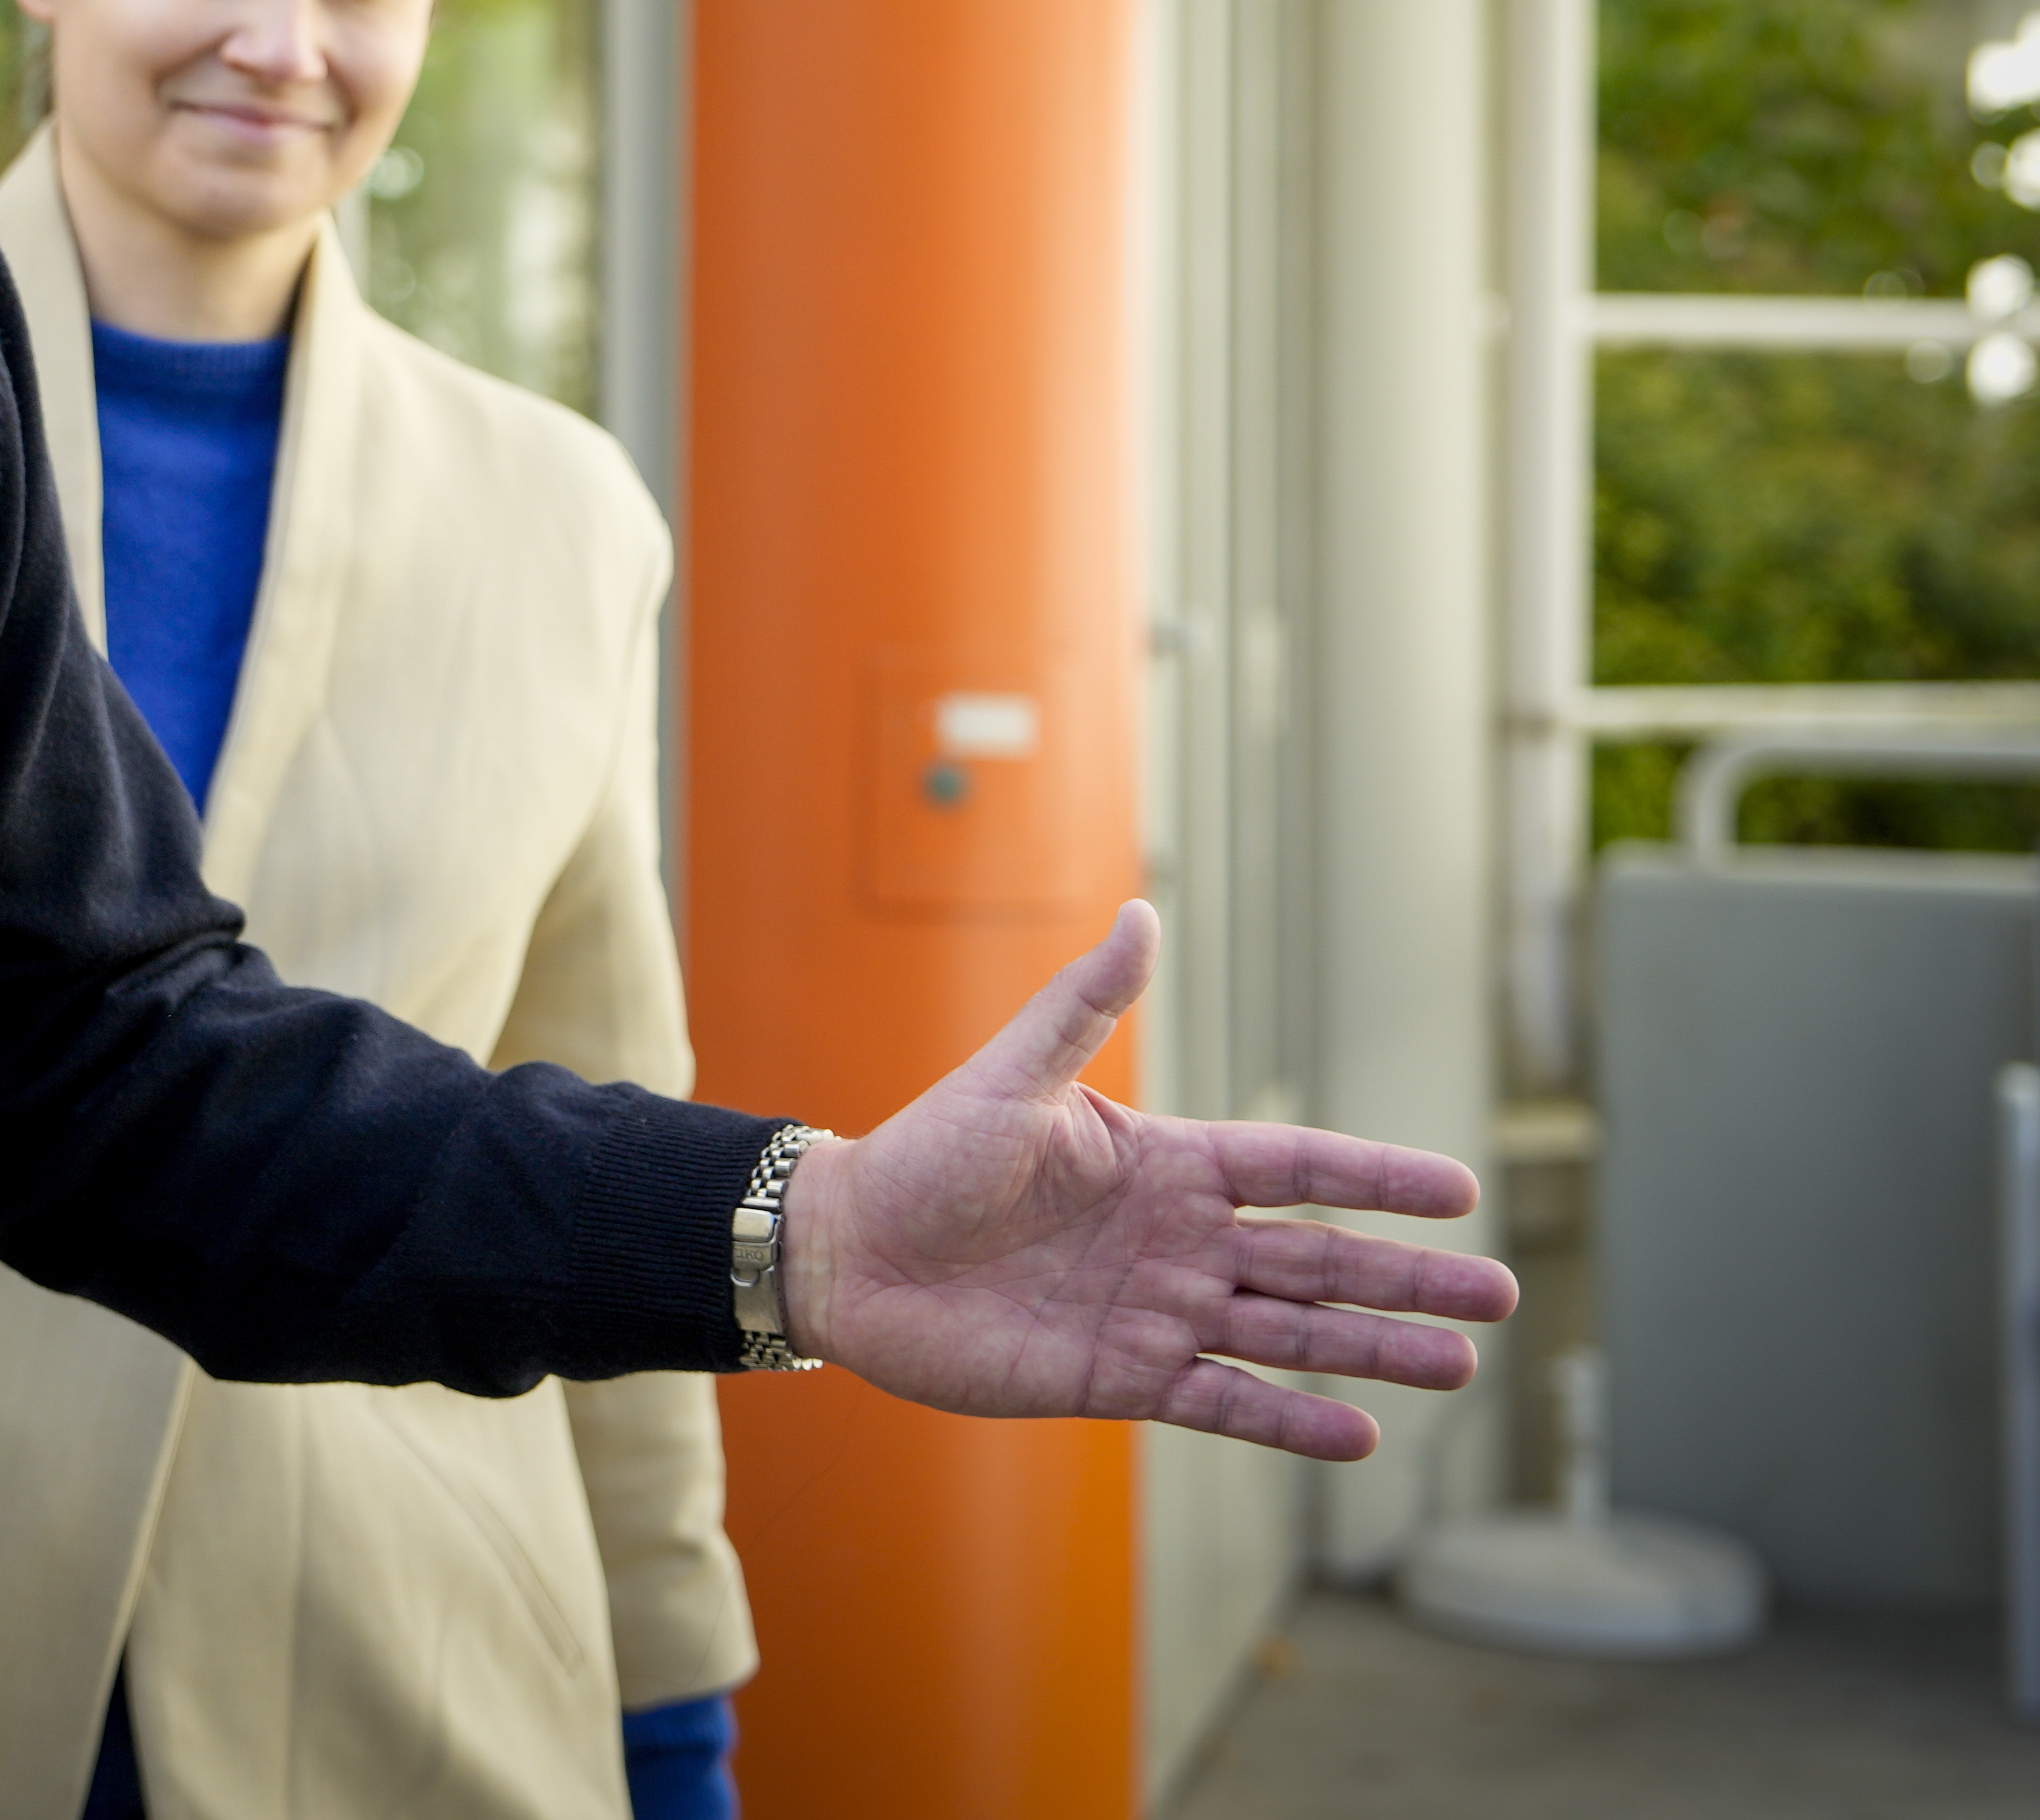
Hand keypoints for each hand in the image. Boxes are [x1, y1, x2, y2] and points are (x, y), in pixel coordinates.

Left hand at [776, 901, 1513, 1458]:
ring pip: (1289, 1335)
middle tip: (1499, 1294)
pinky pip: (1224, 1403)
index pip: (1296, 1168)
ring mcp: (1156, 1312)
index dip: (1375, 1179)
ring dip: (1372, 1351)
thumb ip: (1085, 1004)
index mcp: (1163, 1163)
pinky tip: (1358, 1433)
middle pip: (1315, 1259)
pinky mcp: (1121, 1378)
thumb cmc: (923, 1155)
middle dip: (1406, 1277)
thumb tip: (1140, 912)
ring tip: (1458, 1366)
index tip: (1459, 1191)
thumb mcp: (1012, 1076)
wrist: (847, 1252)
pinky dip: (1289, 1420)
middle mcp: (1177, 1241)